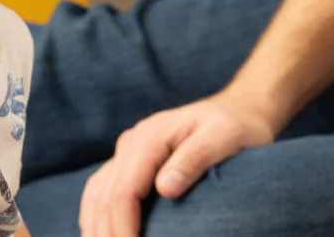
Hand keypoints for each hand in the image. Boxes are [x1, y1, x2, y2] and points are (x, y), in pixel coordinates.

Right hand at [78, 90, 276, 236]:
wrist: (239, 108)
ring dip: (95, 227)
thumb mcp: (224, 137)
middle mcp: (132, 142)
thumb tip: (164, 189)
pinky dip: (96, 216)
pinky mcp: (130, 161)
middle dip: (105, 234)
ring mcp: (128, 151)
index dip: (122, 228)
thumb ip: (195, 159)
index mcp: (150, 137)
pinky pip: (102, 190)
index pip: (124, 191)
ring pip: (95, 194)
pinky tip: (102, 234)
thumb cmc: (236, 125)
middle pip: (103, 196)